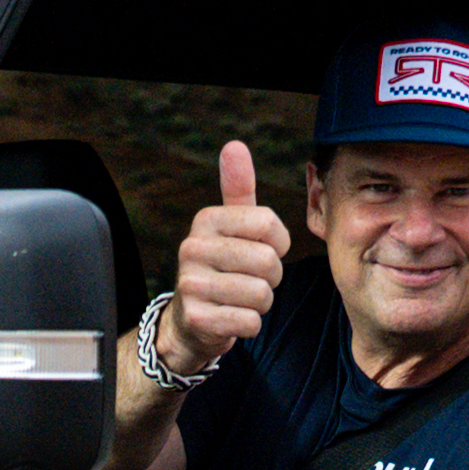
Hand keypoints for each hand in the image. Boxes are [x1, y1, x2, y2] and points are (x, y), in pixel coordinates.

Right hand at [161, 139, 283, 380]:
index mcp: (206, 220)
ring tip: (240, 299)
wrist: (190, 321)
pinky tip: (232, 318)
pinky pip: (250, 321)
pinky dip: (250, 324)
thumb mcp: (231, 226)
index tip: (262, 250)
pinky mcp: (196, 318)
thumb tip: (234, 145)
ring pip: (261, 294)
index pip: (269, 224)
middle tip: (252, 280)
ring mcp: (190, 284)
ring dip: (261, 303)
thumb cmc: (222, 267)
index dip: (278, 244)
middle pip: (268, 262)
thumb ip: (238, 189)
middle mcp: (192, 248)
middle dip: (271, 278)